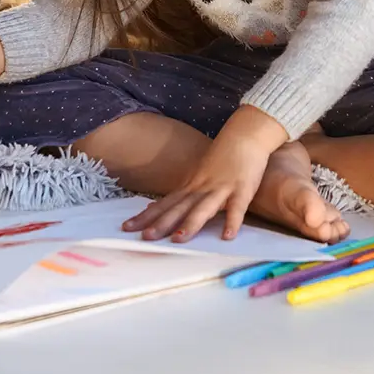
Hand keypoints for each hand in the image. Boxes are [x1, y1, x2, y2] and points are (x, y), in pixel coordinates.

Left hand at [123, 106, 288, 242]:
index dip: (146, 216)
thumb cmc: (223, 156)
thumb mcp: (198, 174)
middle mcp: (202, 187)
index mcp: (191, 185)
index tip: (127, 227)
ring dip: (190, 223)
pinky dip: (232, 221)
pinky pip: (237, 207)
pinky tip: (227, 236)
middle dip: (161, 223)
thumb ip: (182, 192)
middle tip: (144, 237)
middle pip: (179, 207)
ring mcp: (222, 187)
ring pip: (204, 208)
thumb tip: (156, 206)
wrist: (246, 133)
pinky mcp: (242, 188)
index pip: (164, 203)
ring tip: (178, 239)